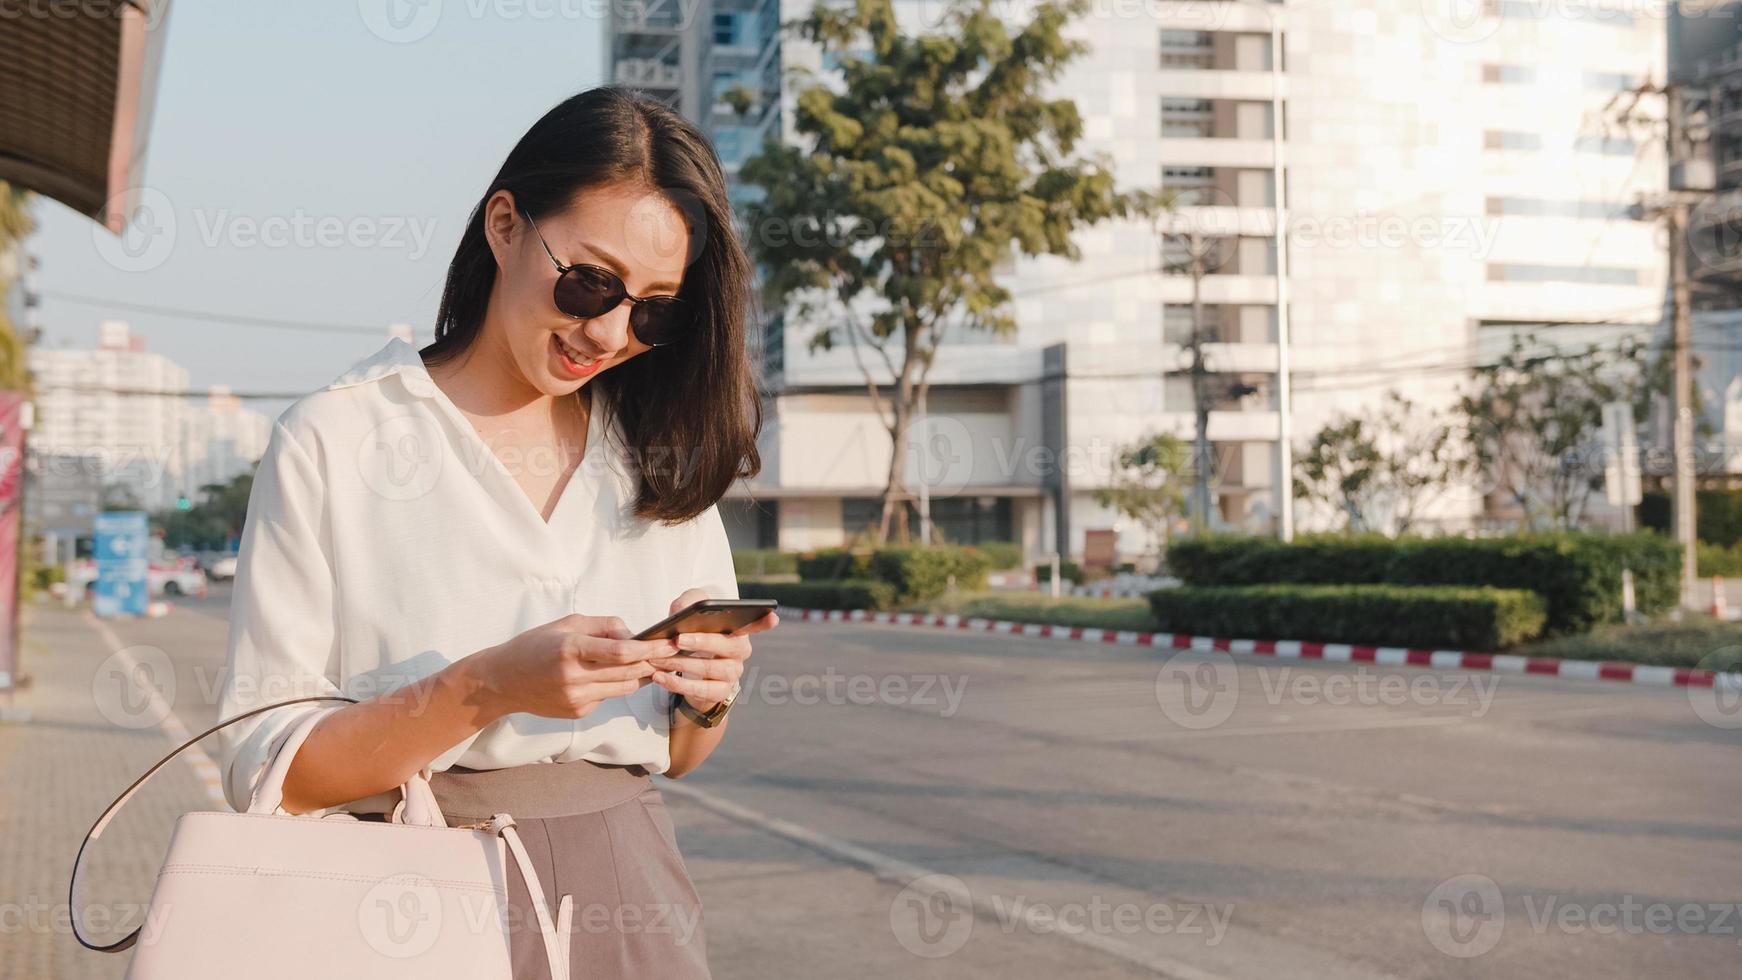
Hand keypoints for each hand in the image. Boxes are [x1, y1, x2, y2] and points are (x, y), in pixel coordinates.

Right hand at [471, 614, 679, 720]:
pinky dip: (615, 685)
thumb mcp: (567, 624)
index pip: (621, 652)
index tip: (669, 643)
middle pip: (628, 672)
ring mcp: (576, 698)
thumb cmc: (535, 646)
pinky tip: (614, 675)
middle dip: (653, 662)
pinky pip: (607, 697)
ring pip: (624, 688)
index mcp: (571, 649)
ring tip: (654, 662)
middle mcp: (574, 677)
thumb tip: (633, 634)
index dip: (649, 648)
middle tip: (673, 653)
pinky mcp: (577, 712)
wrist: (502, 681)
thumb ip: (603, 626)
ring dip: (641, 675)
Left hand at [650, 588, 779, 711]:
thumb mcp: (689, 613)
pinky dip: (676, 684)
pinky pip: (698, 690)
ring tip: (658, 658)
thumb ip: (687, 603)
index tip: (772, 617)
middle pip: (726, 646)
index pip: (755, 625)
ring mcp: (732, 674)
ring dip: (680, 664)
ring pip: (708, 669)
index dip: (763, 622)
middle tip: (678, 639)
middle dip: (701, 642)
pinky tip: (660, 676)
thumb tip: (680, 611)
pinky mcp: (719, 693)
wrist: (689, 671)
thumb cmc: (693, 634)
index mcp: (738, 631)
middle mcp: (740, 652)